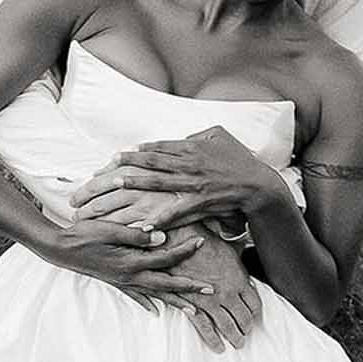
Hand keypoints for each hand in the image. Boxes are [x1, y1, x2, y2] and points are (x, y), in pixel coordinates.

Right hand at [44, 215, 212, 302]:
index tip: (201, 242)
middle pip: (165, 284)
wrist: (59, 248)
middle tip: (211, 291)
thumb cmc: (83, 234)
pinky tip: (156, 311)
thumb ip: (136, 234)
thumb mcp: (109, 229)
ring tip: (193, 311)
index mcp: (130, 261)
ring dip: (174, 301)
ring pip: (154, 294)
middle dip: (189, 288)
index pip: (165, 257)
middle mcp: (129, 276)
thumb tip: (162, 238)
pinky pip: (135, 296)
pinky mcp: (115, 282)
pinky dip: (147, 303)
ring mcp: (122, 281)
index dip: (184, 250)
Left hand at [68, 127, 279, 230]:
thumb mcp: (221, 137)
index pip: (158, 147)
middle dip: (125, 164)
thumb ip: (199, 135)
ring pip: (156, 182)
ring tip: (112, 185)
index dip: (137, 151)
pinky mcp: (199, 203)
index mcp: (192, 147)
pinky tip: (141, 226)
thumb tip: (184, 136)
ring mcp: (192, 183)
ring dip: (132, 184)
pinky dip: (157, 219)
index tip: (118, 154)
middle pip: (150, 162)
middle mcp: (188, 163)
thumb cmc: (240, 161)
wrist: (258, 186)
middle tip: (103, 168)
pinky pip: (174, 211)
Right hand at [146, 226, 261, 352]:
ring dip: (234, 337)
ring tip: (237, 344)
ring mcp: (212, 302)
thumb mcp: (230, 248)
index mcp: (240, 280)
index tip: (253, 316)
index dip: (255, 313)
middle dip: (246, 328)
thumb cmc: (205, 243)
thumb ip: (240, 258)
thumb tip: (248, 253)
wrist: (182, 243)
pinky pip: (206, 327)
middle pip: (244, 318)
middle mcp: (229, 294)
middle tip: (246, 334)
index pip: (255, 304)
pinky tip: (218, 346)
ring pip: (228, 326)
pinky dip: (212, 338)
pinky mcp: (194, 305)